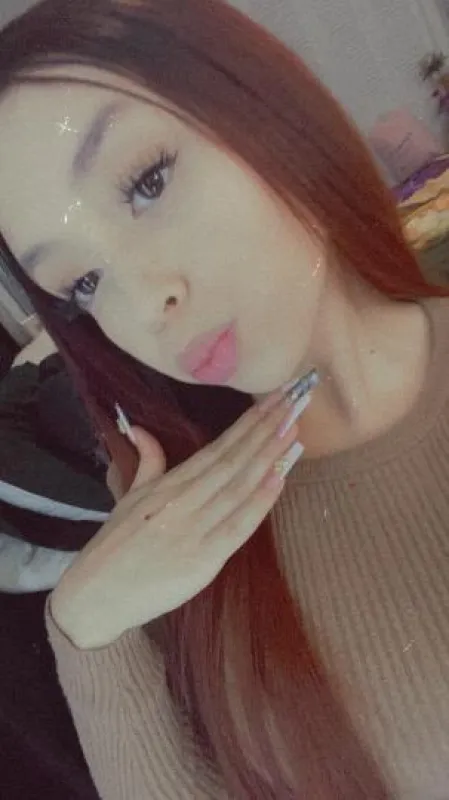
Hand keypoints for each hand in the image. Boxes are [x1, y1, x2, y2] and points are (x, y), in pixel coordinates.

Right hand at [51, 385, 309, 648]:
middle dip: (265, 430)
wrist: (95, 594)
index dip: (247, 424)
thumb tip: (141, 429)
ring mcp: (194, 529)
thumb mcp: (128, 497)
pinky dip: (260, 502)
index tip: (273, 401)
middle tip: (294, 402)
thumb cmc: (114, 546)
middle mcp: (183, 501)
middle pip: (233, 460)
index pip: (217, 447)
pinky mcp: (203, 559)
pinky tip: (279, 478)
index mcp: (168, 485)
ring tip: (293, 431)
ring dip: (269, 457)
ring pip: (239, 486)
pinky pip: (237, 526)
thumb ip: (146, 463)